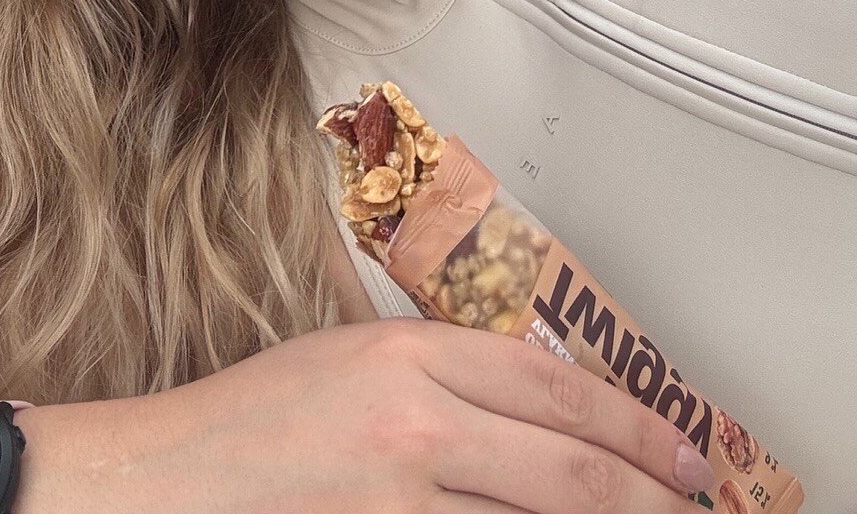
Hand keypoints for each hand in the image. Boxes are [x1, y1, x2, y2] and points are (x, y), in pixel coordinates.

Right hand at [18, 318, 716, 511]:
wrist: (159, 486)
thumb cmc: (244, 423)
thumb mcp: (347, 360)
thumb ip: (438, 374)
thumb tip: (538, 406)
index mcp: (405, 356)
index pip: (553, 384)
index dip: (633, 423)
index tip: (683, 450)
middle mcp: (413, 425)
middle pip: (569, 469)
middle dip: (651, 497)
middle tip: (696, 508)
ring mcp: (399, 505)